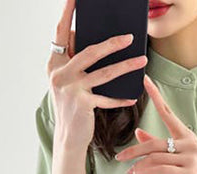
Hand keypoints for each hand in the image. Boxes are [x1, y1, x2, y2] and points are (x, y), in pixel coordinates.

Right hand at [46, 0, 146, 150]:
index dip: (68, 13)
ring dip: (126, 66)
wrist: (68, 137)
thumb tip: (99, 42)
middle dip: (112, 43)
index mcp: (54, 63)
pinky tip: (133, 96)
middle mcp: (60, 73)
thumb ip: (77, 62)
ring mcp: (71, 89)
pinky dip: (121, 98)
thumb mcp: (69, 82)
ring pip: (104, 73)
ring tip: (142, 61)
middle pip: (90, 51)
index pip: (61, 32)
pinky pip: (107, 98)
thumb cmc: (72, 107)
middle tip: (130, 36)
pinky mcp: (83, 104)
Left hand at [115, 73, 196, 173]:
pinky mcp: (189, 172)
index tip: (145, 80)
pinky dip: (147, 172)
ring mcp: (189, 157)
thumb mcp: (180, 154)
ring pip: (157, 157)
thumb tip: (138, 132)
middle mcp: (188, 142)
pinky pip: (162, 170)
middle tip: (119, 157)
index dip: (156, 95)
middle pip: (155, 143)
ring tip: (128, 170)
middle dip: (134, 151)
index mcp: (185, 134)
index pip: (167, 112)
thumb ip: (158, 144)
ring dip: (139, 165)